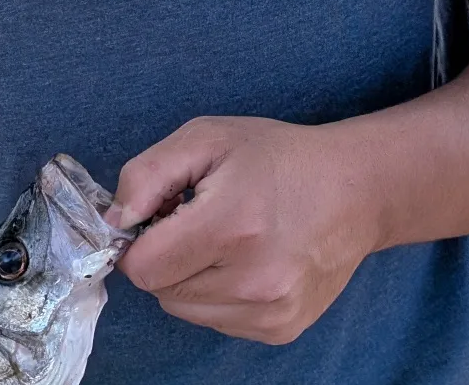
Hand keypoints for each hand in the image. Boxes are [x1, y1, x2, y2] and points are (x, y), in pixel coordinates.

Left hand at [104, 115, 383, 346]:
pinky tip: (245, 259)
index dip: (138, 238)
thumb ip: (147, 175)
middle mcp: (253, 281)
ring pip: (185, 309)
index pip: (144, 267)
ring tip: (223, 237)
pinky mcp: (281, 330)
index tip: (160, 213)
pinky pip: (217, 320)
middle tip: (196, 219)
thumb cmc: (275, 156)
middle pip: (161, 290)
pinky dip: (216, 293)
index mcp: (231, 227)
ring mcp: (270, 313)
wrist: (355, 189)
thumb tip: (114, 222)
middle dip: (165, 254)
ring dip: (188, 277)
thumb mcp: (206, 138)